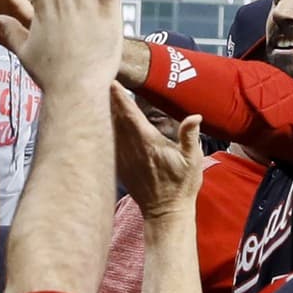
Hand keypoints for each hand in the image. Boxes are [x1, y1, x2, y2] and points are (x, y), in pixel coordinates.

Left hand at [111, 85, 202, 218]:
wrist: (166, 211)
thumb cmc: (181, 186)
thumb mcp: (193, 161)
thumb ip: (190, 137)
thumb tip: (194, 116)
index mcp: (148, 143)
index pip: (130, 115)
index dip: (119, 97)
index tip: (111, 82)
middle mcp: (132, 148)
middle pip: (115, 118)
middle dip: (108, 99)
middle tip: (99, 80)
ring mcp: (123, 158)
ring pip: (109, 129)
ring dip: (104, 112)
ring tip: (97, 94)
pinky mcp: (120, 166)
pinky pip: (108, 143)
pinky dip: (103, 129)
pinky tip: (100, 121)